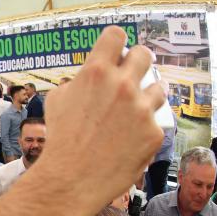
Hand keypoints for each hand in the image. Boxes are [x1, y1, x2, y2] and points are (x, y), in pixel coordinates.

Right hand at [41, 27, 164, 211]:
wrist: (71, 179)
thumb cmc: (60, 140)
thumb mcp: (57, 100)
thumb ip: (79, 80)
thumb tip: (92, 75)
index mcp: (97, 72)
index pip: (116, 35)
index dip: (115, 42)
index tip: (116, 51)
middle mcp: (123, 86)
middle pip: (144, 55)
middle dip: (138, 62)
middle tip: (133, 73)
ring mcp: (142, 109)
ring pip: (159, 88)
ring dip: (147, 95)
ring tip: (135, 109)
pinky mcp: (154, 133)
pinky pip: (155, 122)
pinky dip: (143, 129)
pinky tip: (128, 140)